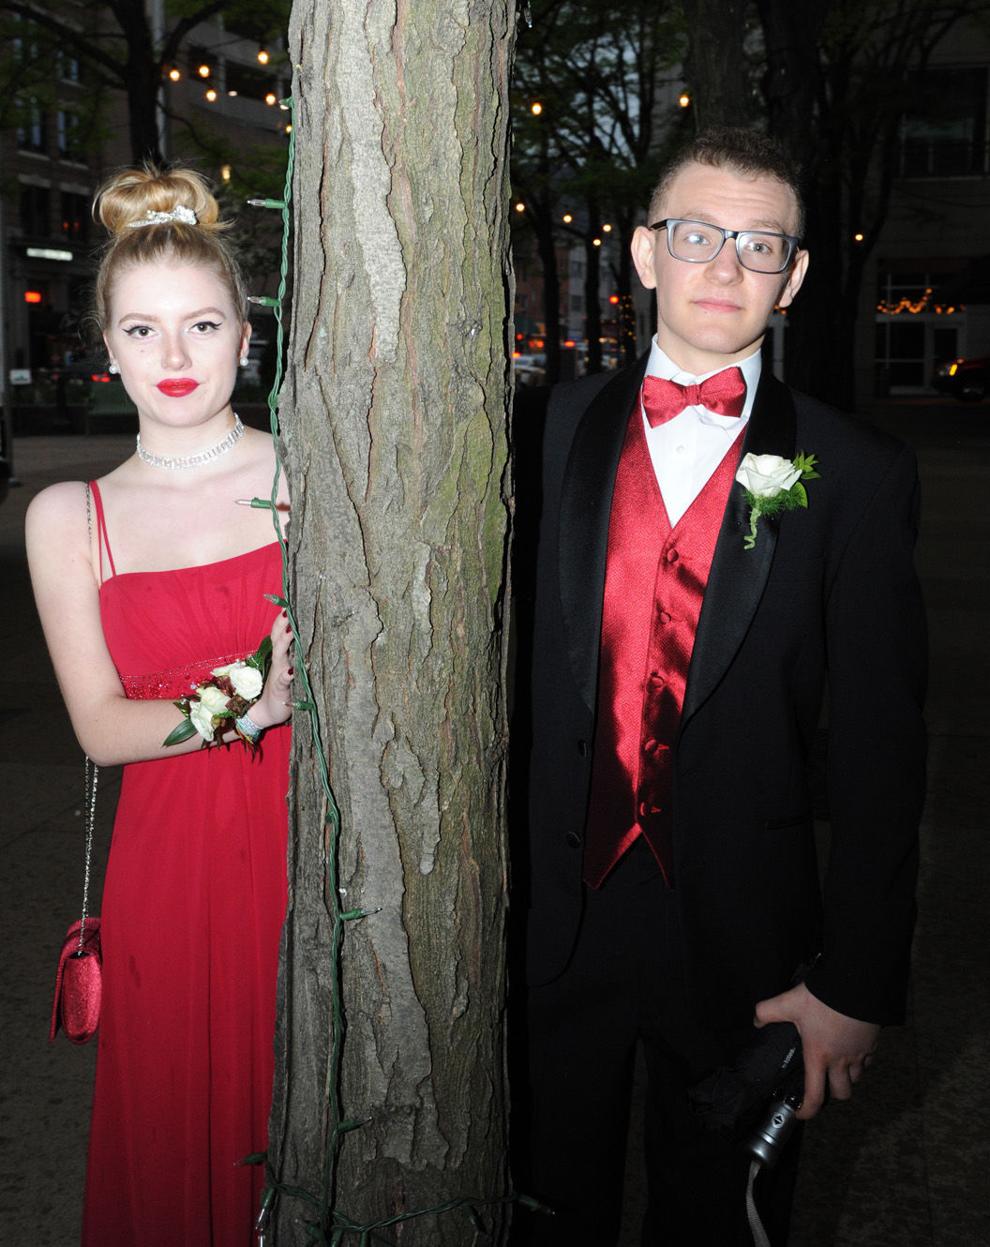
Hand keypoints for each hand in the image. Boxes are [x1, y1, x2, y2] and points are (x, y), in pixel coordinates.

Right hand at [249, 610, 294, 730]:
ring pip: (280, 655)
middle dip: (283, 624)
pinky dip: (287, 675)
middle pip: (278, 638)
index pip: (282, 632)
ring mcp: (279, 674)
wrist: (268, 712)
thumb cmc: (284, 688)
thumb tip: (307, 636)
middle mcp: (280, 661)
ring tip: (292, 631)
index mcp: (283, 655)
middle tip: (289, 609)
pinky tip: (291, 670)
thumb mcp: (290, 668)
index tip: (290, 602)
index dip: (284, 618)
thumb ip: (296, 653)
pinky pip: (283, 680)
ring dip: (285, 643)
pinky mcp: (281, 689)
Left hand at [754, 983, 879, 1119]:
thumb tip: (756, 1021)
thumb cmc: (822, 997)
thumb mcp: (789, 1002)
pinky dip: (861, 1062)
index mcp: (818, 1056)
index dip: (807, 1110)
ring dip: (847, 1077)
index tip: (801, 1112)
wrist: (855, 984)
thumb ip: (767, 1012)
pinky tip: (851, 1051)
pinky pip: (868, 1061)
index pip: (815, 1095)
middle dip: (833, 1094)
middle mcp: (840, 1061)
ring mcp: (859, 1054)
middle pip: (842, 1093)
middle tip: (823, 1084)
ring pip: (856, 1079)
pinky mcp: (872, 1044)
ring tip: (837, 1067)